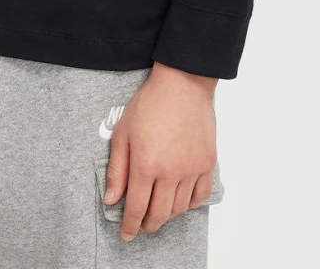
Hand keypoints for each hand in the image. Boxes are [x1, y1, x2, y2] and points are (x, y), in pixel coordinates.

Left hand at [103, 61, 216, 240]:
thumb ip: (116, 170)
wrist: (182, 86)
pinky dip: (188, 205)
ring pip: (179, 209)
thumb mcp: (122, 133)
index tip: (126, 234)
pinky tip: (178, 201)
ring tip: (156, 211)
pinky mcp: (208, 165)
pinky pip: (200, 197)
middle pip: (159, 214)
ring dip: (166, 215)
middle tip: (140, 226)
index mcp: (146, 164)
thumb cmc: (149, 105)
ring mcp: (192, 170)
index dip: (130, 225)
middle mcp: (171, 172)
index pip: (136, 207)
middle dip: (147, 224)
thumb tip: (111, 200)